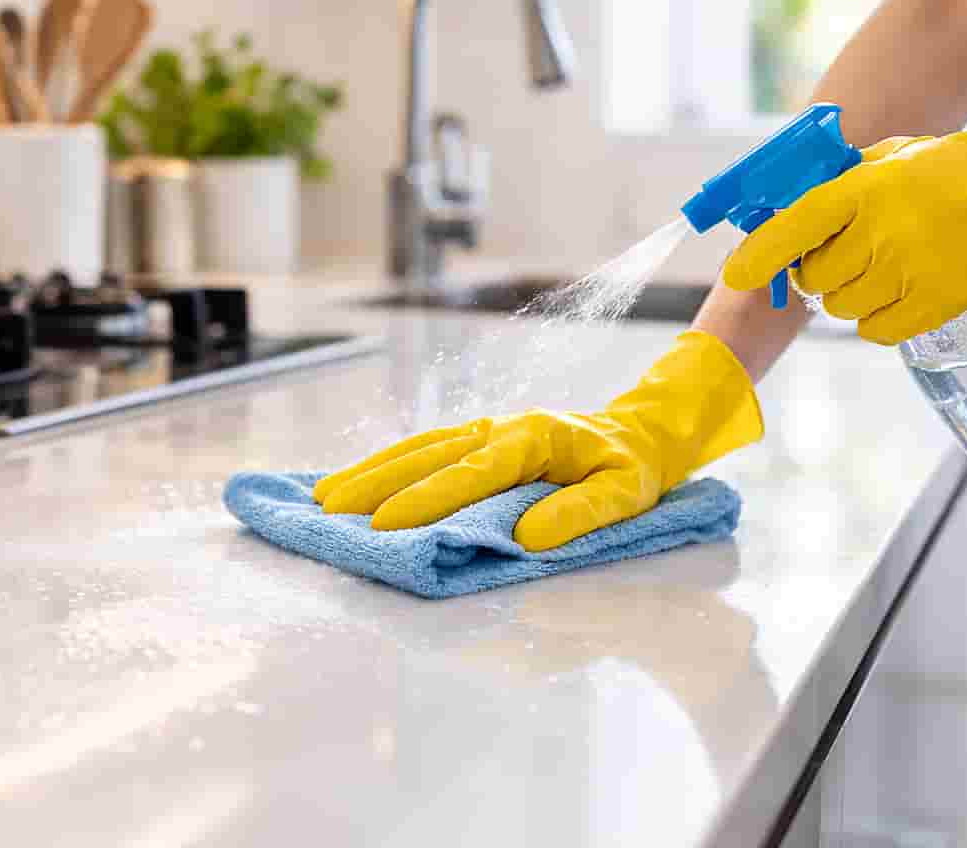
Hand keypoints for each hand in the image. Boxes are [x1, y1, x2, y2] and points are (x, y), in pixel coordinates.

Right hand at [313, 331, 761, 550]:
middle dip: (377, 483)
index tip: (387, 523)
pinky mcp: (479, 440)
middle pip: (429, 454)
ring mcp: (486, 430)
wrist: (640, 433)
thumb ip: (579, 513)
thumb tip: (527, 538)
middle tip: (331, 512)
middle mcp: (501, 428)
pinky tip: (359, 481)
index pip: (472, 471)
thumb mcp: (625, 494)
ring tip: (326, 499)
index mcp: (534, 438)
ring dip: (371, 472)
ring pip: (418, 448)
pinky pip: (426, 449)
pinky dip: (388, 464)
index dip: (427, 498)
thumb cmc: (631, 469)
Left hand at [724, 65, 966, 344]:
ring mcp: (910, 271)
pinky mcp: (937, 304)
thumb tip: (787, 211)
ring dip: (848, 294)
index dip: (760, 255)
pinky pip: (876, 329)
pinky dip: (876, 319)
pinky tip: (896, 293)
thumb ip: (843, 183)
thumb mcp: (895, 157)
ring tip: (880, 268)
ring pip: (841, 306)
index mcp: (866, 188)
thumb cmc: (959, 171)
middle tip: (843, 256)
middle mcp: (882, 232)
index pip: (794, 227)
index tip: (739, 274)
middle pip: (815, 277)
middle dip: (818, 271)